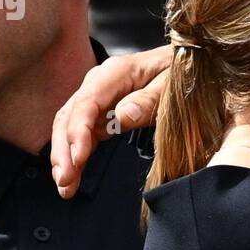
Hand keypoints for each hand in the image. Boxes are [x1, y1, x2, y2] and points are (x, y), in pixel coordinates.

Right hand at [51, 45, 171, 197]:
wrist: (187, 63)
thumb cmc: (181, 72)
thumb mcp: (173, 85)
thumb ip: (149, 100)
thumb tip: (122, 116)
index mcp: (116, 72)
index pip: (87, 103)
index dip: (78, 132)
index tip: (78, 159)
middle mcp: (100, 83)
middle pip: (69, 116)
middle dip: (63, 150)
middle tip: (65, 181)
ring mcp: (99, 97)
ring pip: (70, 127)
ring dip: (64, 156)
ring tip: (65, 186)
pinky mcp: (102, 111)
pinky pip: (83, 133)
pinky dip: (76, 154)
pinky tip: (73, 175)